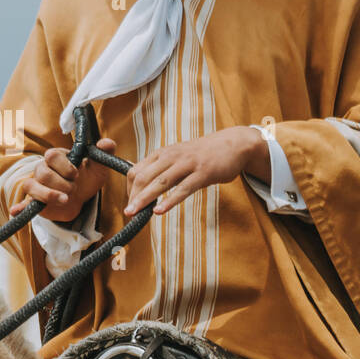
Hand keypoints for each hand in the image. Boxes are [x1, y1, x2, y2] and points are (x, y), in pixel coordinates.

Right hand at [9, 138, 117, 222]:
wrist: (81, 198)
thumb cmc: (86, 178)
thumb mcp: (98, 168)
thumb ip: (103, 154)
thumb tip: (108, 143)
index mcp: (56, 157)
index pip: (52, 155)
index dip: (64, 166)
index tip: (76, 174)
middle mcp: (43, 168)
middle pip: (43, 172)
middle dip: (61, 183)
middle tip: (73, 189)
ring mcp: (37, 185)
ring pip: (32, 186)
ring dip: (49, 195)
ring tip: (65, 200)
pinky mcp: (34, 201)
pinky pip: (23, 202)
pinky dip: (19, 207)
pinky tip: (16, 212)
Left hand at [123, 126, 268, 215]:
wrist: (232, 144)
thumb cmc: (201, 154)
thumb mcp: (176, 156)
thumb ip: (158, 167)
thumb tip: (136, 177)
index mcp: (162, 153)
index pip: (136, 170)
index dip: (129, 188)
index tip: (129, 203)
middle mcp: (172, 156)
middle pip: (145, 177)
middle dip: (133, 196)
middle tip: (127, 213)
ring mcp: (187, 164)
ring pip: (161, 182)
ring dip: (145, 199)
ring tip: (134, 213)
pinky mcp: (203, 173)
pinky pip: (183, 189)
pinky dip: (170, 201)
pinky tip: (160, 211)